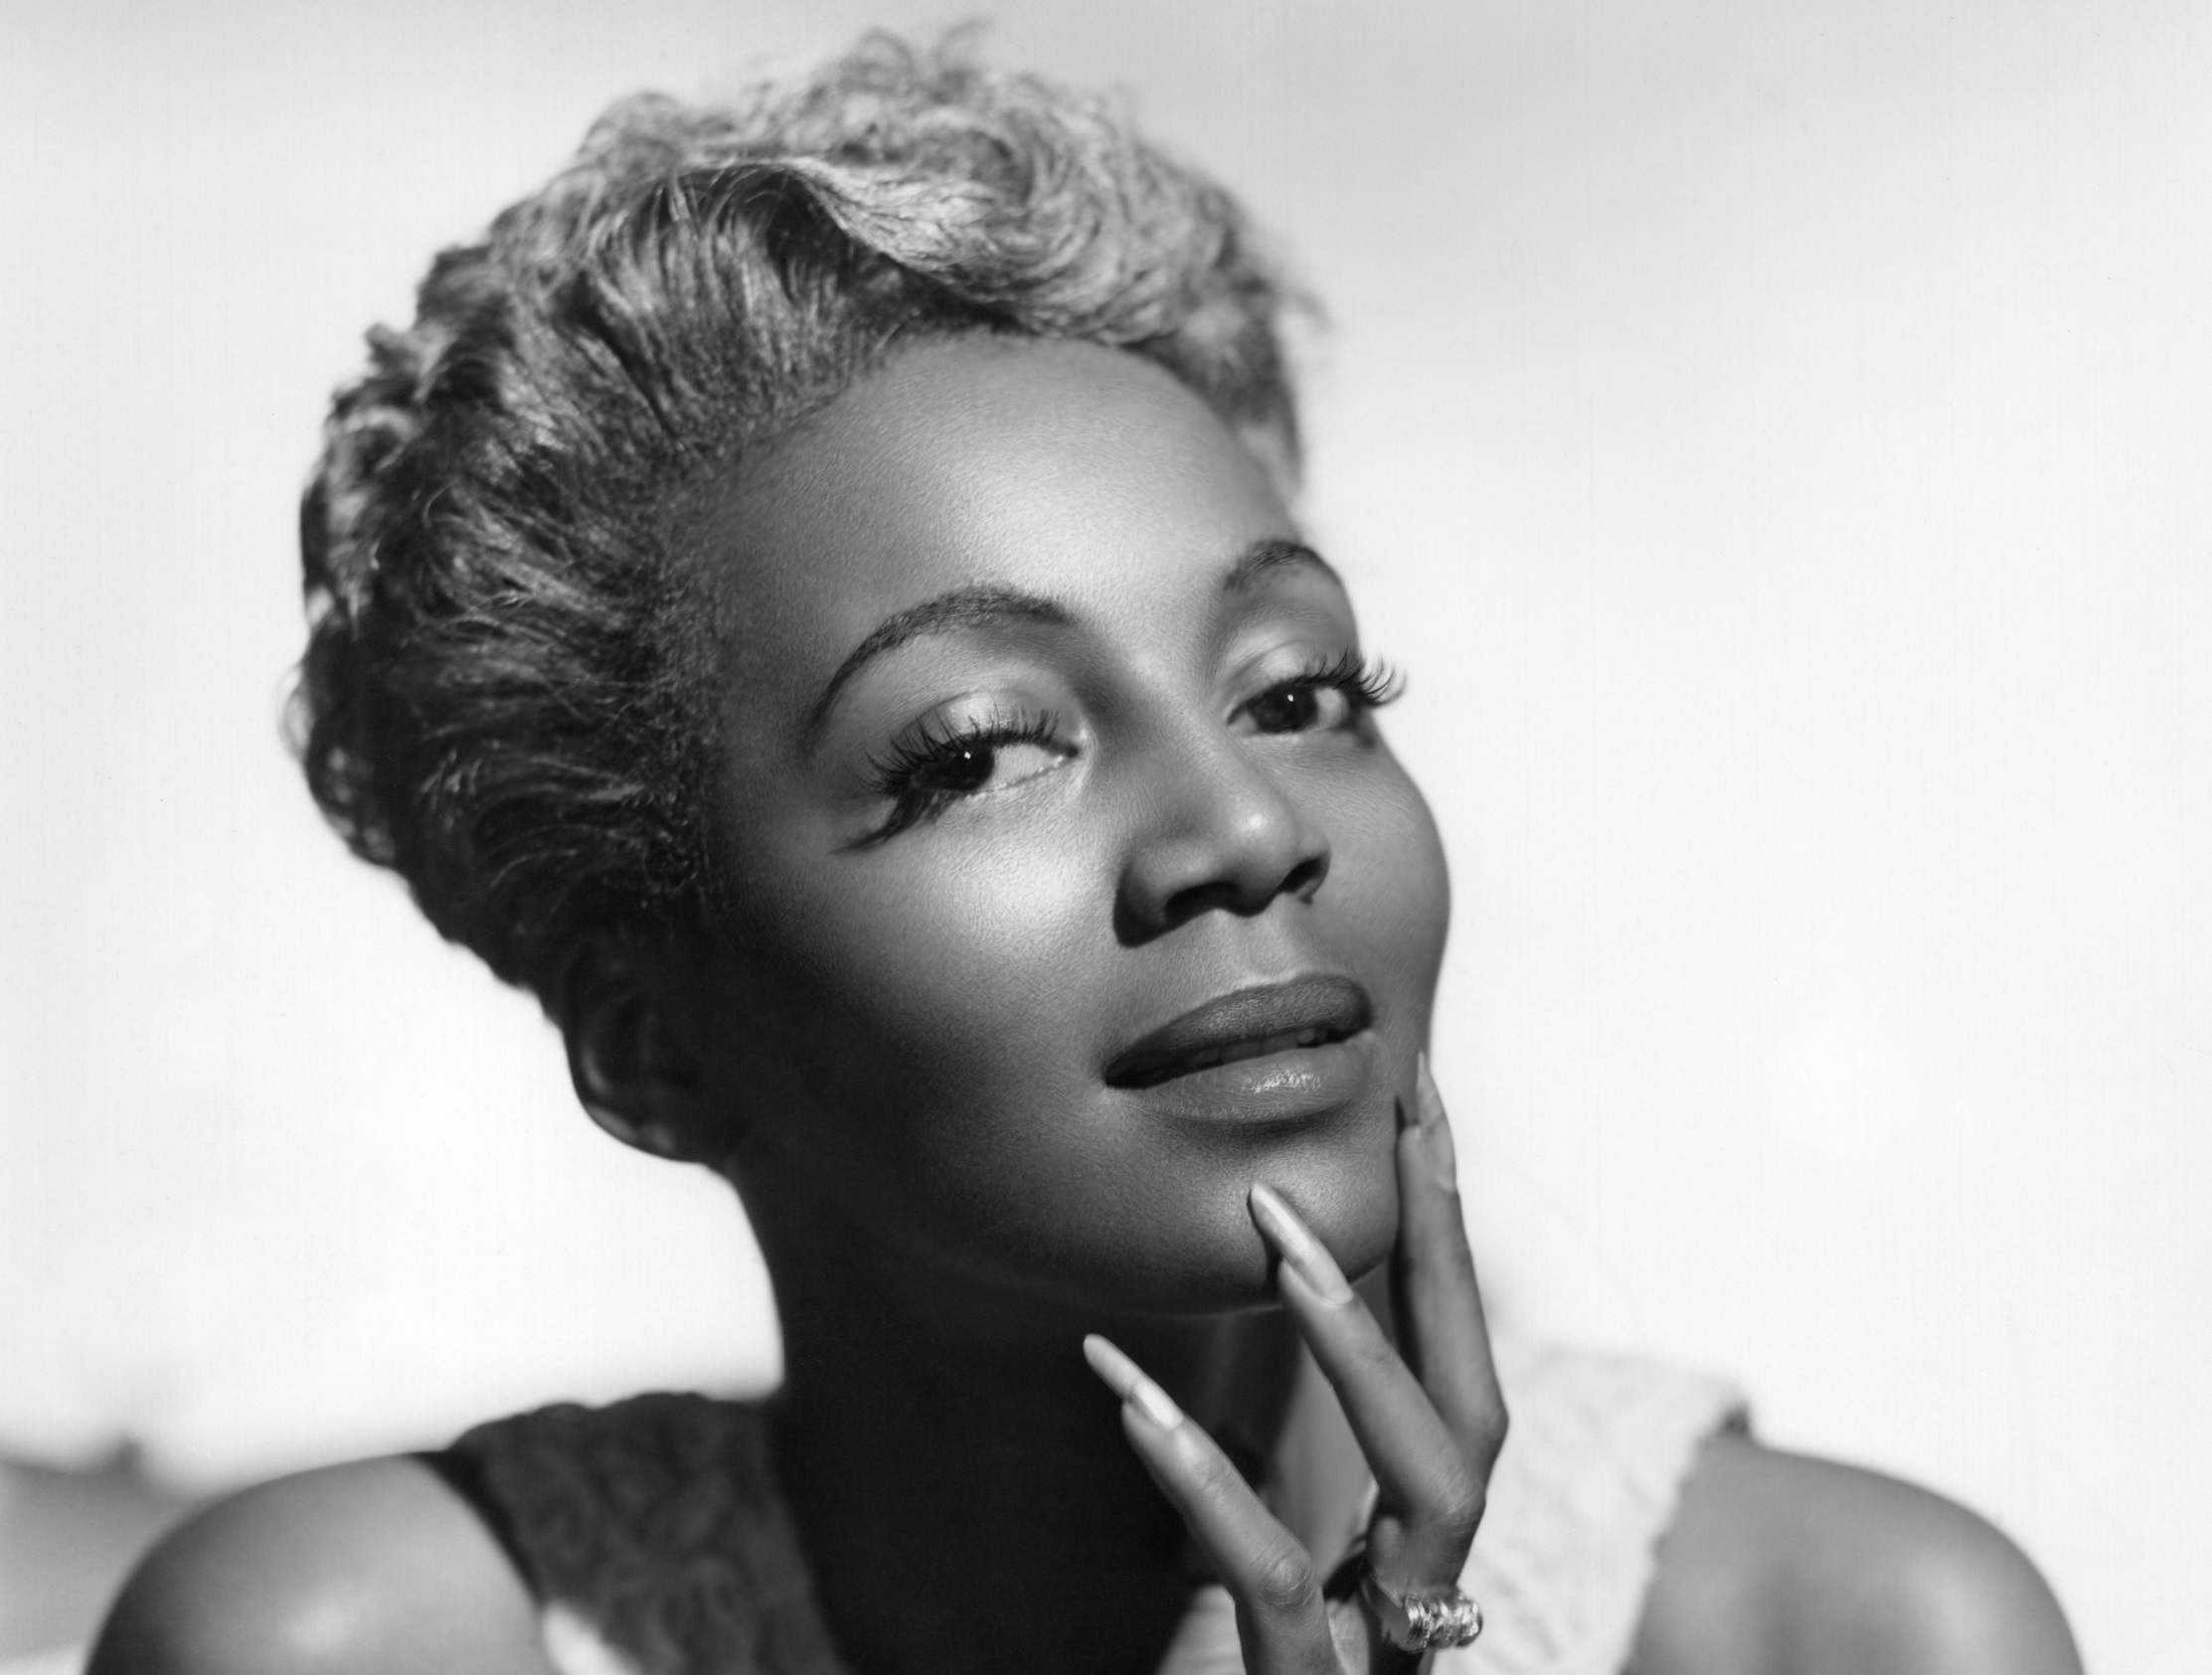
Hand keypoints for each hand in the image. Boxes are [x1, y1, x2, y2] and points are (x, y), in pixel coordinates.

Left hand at [1085, 1056, 1505, 1672]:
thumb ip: (1246, 1496)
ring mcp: (1381, 1665)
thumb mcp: (1234, 1598)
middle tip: (1403, 1104)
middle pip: (1478, 1410)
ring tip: (1273, 1228)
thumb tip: (1194, 1362)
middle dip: (1448, 1252)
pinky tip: (1127, 1398)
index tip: (1424, 1099)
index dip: (1447, 1242)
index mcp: (1403, 1565)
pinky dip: (1207, 1484)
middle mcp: (1421, 1607)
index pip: (1455, 1379)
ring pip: (1430, 1489)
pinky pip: (1276, 1592)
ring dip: (1354, 1342)